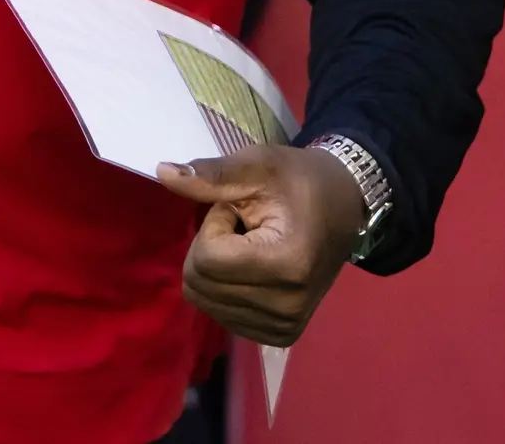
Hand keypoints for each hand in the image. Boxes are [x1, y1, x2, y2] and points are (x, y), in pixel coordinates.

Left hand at [158, 143, 364, 344]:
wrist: (344, 206)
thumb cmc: (299, 180)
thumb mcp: (257, 166)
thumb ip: (209, 175)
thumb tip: (160, 171)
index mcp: (287, 264)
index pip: (207, 259)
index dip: (213, 225)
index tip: (241, 208)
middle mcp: (287, 306)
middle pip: (200, 284)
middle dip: (212, 245)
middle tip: (245, 225)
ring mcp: (284, 327)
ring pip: (205, 302)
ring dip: (219, 266)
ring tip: (251, 243)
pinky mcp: (280, 336)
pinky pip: (221, 315)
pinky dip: (226, 287)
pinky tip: (254, 265)